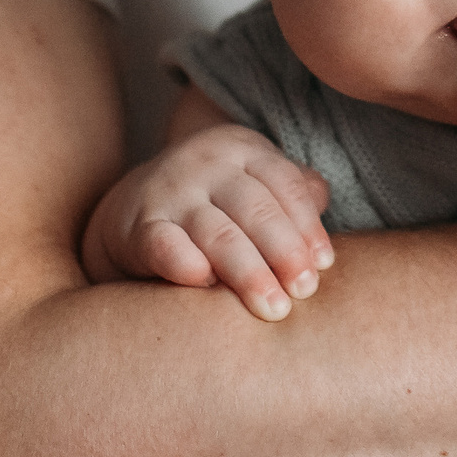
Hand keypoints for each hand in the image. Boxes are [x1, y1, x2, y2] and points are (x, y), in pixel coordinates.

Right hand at [81, 123, 332, 321]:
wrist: (132, 208)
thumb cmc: (215, 202)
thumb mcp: (254, 183)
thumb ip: (294, 195)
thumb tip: (324, 209)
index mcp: (242, 149)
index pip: (284, 183)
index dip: (308, 225)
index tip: (323, 264)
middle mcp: (206, 164)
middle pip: (255, 209)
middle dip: (285, 252)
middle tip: (304, 291)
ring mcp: (169, 193)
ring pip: (217, 233)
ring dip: (249, 272)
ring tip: (273, 307)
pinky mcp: (139, 226)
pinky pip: (164, 245)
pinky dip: (185, 264)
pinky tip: (207, 285)